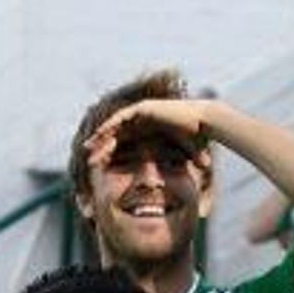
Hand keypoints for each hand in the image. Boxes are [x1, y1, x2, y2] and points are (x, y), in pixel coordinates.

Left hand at [83, 99, 213, 171]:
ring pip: (115, 125)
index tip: (99, 167)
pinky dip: (111, 125)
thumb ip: (185, 170)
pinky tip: (101, 135)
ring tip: (89, 146)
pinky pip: (121, 117)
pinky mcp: (143, 108)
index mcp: (146, 132)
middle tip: (88, 159)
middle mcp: (142, 121)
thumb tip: (202, 184)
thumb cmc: (197, 139)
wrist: (204, 122)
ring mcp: (142, 113)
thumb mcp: (186, 157)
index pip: (123, 143)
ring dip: (101, 135)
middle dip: (101, 146)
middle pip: (115, 134)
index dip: (110, 154)